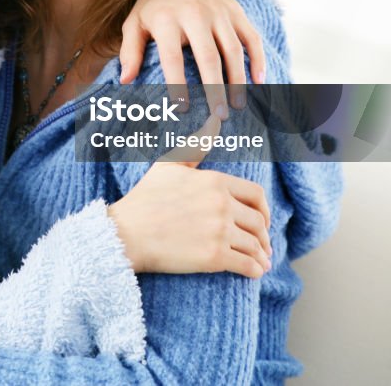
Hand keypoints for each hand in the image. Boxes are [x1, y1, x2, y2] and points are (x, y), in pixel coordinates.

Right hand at [107, 158, 272, 278]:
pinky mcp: (214, 256)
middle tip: (263, 245)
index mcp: (214, 181)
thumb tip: (216, 118)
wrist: (126, 233)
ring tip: (261, 262)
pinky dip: (255, 270)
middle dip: (264, 236)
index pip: (256, 195)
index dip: (264, 210)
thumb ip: (196, 144)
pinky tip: (255, 272)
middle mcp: (221, 204)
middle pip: (258, 222)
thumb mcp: (169, 164)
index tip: (262, 220)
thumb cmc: (144, 198)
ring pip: (255, 244)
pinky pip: (247, 264)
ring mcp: (219, 230)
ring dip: (262, 256)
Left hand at [118, 0, 265, 118]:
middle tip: (219, 116)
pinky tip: (259, 81)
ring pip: (233, 50)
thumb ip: (130, 51)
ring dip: (238, 80)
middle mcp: (195, 15)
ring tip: (238, 105)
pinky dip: (258, 60)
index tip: (181, 108)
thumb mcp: (135, 21)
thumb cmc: (155, 2)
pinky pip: (251, 38)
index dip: (177, 83)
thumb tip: (126, 80)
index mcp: (166, 19)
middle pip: (208, 57)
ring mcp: (219, 13)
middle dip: (215, 89)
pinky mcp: (236, 12)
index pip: (172, 57)